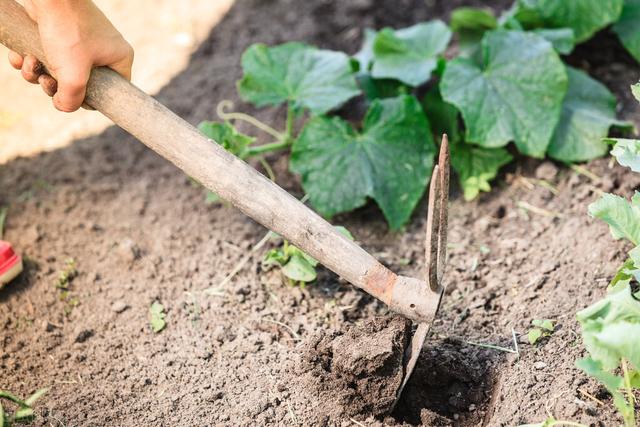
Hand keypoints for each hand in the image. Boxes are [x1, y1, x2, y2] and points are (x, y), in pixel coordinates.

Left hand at [7, 0, 133, 111]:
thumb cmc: (67, 29)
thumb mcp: (73, 74)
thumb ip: (72, 99)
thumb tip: (65, 106)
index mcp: (119, 59)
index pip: (111, 93)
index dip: (89, 101)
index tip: (72, 97)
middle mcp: (104, 51)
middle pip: (80, 85)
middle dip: (56, 86)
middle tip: (46, 81)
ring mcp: (82, 42)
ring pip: (60, 72)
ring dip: (39, 74)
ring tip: (31, 63)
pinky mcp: (61, 35)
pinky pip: (48, 57)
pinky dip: (32, 60)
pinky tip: (21, 56)